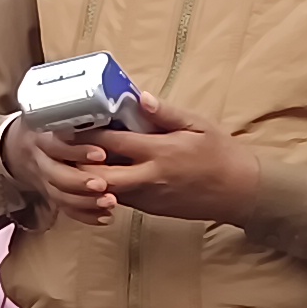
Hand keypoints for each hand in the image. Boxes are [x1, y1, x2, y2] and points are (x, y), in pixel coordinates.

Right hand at [1, 119, 120, 224]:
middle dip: (81, 182)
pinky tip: (106, 217)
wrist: (20, 147)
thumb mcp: (58, 111)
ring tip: (111, 202)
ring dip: (86, 202)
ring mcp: (44, 180)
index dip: (77, 151)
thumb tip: (133, 100)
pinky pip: (65, 210)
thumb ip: (84, 111)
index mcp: (43, 134)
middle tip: (104, 185)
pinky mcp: (50, 196)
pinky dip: (85, 216)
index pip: (57, 144)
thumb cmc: (52, 125)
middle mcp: (40, 159)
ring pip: (60, 196)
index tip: (101, 154)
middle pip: (56, 174)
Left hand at [87, 96, 263, 223]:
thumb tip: (140, 97)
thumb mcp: (198, 125)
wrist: (240, 191)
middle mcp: (149, 177)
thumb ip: (166, 113)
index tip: (72, 124)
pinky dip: (104, 188)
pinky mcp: (150, 210)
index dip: (87, 135)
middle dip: (77, 164)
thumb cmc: (221, 153)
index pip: (112, 143)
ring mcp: (148, 198)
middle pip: (97, 177)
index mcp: (160, 152)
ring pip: (104, 192)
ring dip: (87, 179)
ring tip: (75, 160)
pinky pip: (119, 199)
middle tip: (66, 149)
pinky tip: (99, 173)